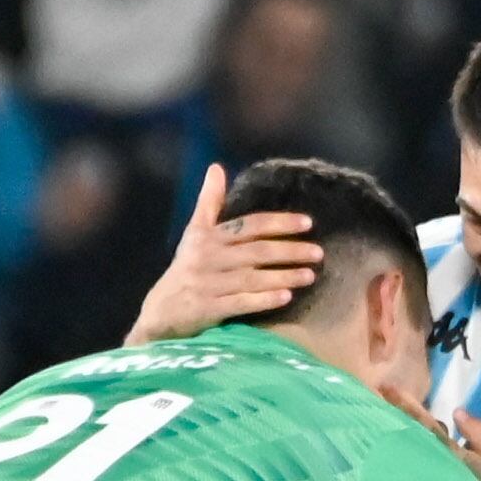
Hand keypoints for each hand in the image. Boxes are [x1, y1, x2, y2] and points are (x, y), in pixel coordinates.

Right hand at [129, 164, 320, 342]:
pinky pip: (240, 302)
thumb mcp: (194, 233)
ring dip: (283, 275)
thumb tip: (216, 167)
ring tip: (310, 275)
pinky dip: (263, 299)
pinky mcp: (208, 309)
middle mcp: (208, 257)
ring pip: (252, 277)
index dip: (279, 223)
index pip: (249, 225)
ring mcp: (208, 284)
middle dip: (289, 250)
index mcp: (207, 237)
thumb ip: (209, 202)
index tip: (308, 223)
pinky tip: (286, 297)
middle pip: (256, 251)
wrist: (161, 312)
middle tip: (318, 252)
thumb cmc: (186, 269)